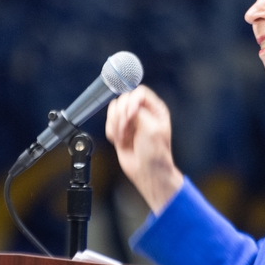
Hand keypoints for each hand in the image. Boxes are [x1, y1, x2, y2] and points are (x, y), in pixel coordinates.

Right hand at [105, 85, 183, 211]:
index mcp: (155, 109)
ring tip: (124, 136)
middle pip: (124, 99)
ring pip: (114, 110)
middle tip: (126, 128)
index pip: (139, 92)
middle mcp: (143, 113)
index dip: (132, 102)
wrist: (147, 172)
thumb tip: (127, 105)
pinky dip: (112, 132)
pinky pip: (109, 123)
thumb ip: (138, 112)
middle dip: (122, 115)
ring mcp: (130, 121)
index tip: (130, 115)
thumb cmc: (155, 154)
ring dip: (116, 124)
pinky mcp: (120, 130)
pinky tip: (120, 141)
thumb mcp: (151, 129)